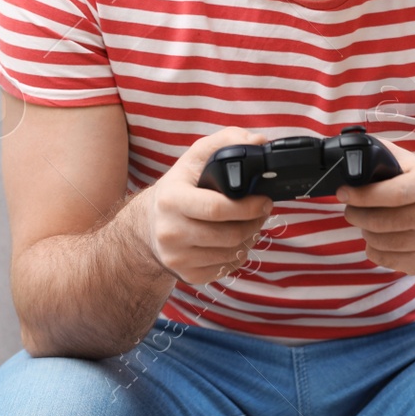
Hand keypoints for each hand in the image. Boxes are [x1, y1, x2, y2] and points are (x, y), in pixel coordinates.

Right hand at [140, 127, 274, 285]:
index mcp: (171, 200)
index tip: (265, 200)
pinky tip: (236, 240)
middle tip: (263, 211)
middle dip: (254, 223)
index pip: (216, 208)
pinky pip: (225, 268)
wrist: (149, 223)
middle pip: (229, 236)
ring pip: (231, 254)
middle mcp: (170, 232)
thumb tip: (258, 141)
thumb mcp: (196, 157)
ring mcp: (178, 257)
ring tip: (251, 223)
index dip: (248, 207)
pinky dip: (238, 254)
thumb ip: (227, 141)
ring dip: (250, 238)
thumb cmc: (180, 186)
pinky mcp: (187, 274)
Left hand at [335, 139, 414, 276]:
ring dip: (364, 230)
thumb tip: (350, 149)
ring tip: (366, 221)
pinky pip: (384, 259)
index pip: (395, 193)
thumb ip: (383, 154)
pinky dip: (373, 248)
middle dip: (356, 214)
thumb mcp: (411, 164)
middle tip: (350, 208)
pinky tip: (378, 237)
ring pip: (379, 242)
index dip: (364, 195)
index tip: (343, 193)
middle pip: (381, 221)